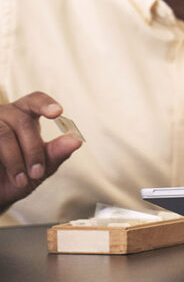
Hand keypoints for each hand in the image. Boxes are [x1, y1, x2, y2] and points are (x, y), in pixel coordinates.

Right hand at [0, 92, 82, 211]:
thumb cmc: (17, 179)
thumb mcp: (41, 169)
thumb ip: (56, 153)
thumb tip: (77, 140)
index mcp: (25, 116)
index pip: (36, 100)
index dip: (45, 104)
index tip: (58, 112)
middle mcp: (6, 115)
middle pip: (23, 121)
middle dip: (33, 149)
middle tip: (37, 173)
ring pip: (4, 133)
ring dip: (15, 159)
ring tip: (22, 181)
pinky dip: (1, 159)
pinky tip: (4, 173)